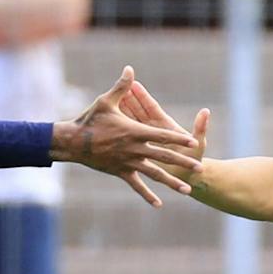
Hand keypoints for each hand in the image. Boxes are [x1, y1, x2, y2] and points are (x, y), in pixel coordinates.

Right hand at [51, 67, 199, 206]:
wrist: (73, 142)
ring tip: (187, 190)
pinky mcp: (120, 172)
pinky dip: (147, 195)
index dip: (178, 139)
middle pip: (164, 157)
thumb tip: (130, 69)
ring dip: (171, 183)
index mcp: (135, 131)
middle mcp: (135, 149)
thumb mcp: (106, 101)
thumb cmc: (90, 119)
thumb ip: (121, 86)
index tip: (192, 142)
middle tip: (199, 168)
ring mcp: (128, 163)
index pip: (162, 135)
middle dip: (183, 162)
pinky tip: (159, 204)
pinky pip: (136, 185)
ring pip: (154, 174)